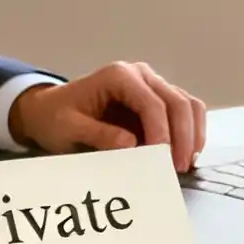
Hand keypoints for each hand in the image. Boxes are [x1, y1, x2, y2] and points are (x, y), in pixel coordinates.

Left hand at [8, 62, 206, 171]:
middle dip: (182, 136)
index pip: (152, 103)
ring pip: (188, 105)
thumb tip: (131, 144)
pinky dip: (189, 133)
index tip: (162, 159)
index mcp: (118, 76)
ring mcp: (152, 85)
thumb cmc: (57, 117)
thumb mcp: (68, 128)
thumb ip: (97, 134)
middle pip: (177, 101)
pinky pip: (184, 113)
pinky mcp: (157, 100)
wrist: (51, 110)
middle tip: (178, 168)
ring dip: (191, 134)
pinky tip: (185, 155)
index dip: (162, 132)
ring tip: (185, 164)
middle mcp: (140, 75)